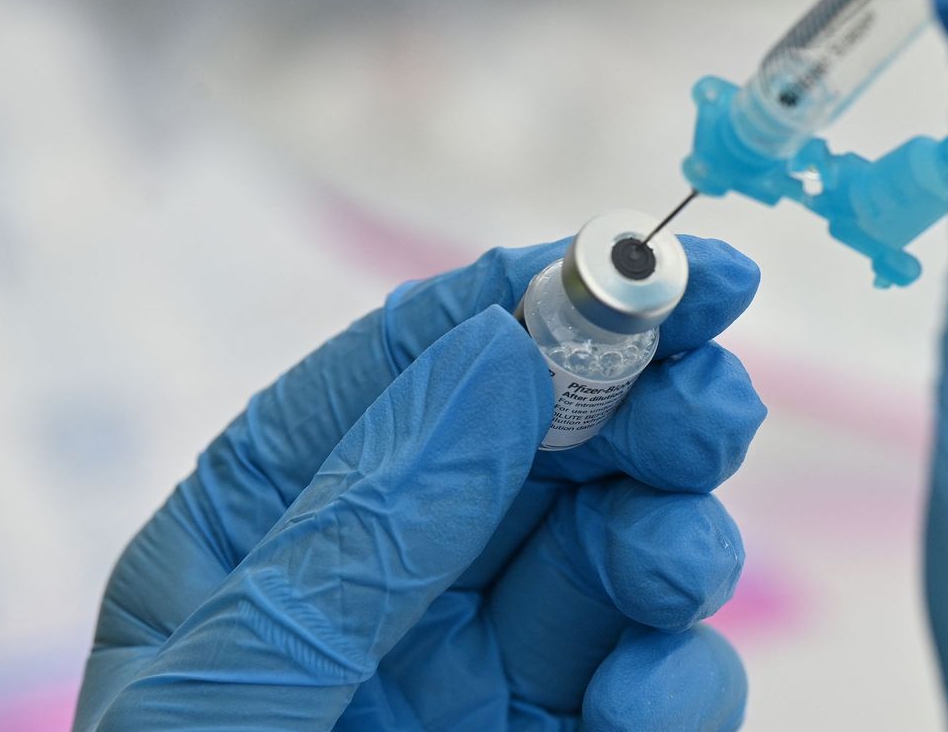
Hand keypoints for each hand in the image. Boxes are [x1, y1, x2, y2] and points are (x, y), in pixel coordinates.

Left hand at [73, 237, 765, 729]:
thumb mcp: (236, 696)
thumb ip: (368, 527)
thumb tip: (502, 361)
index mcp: (255, 538)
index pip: (402, 370)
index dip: (528, 297)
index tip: (652, 260)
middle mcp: (373, 591)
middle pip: (534, 445)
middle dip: (631, 404)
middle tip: (710, 391)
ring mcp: (473, 684)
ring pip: (610, 552)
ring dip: (669, 533)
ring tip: (668, 563)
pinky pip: (650, 687)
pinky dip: (679, 678)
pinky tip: (654, 699)